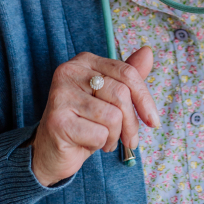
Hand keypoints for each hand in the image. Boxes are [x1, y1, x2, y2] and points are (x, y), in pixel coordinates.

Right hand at [31, 46, 158, 186]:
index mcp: (85, 60)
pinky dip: (100, 144)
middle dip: (131, 123)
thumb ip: (127, 77)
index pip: (126, 72)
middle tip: (129, 140)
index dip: (144, 98)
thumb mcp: (108, 98)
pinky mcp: (57, 120)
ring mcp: (61, 94)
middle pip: (121, 94)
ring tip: (103, 140)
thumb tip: (148, 52)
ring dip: (114, 136)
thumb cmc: (84, 122)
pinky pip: (99, 134)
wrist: (50, 151)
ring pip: (112, 116)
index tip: (153, 121)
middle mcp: (70, 71)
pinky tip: (88, 144)